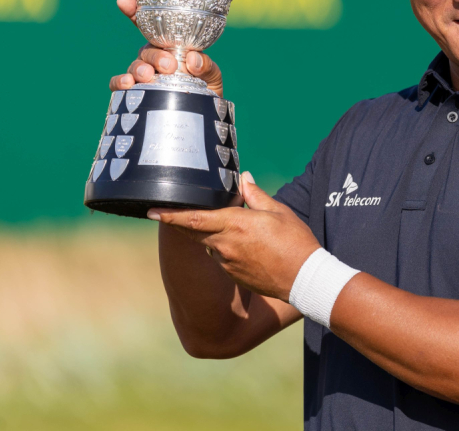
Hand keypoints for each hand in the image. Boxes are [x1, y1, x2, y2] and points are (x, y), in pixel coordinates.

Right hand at [108, 0, 223, 95]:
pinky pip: (119, 84)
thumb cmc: (206, 87)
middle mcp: (153, 58)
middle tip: (169, 66)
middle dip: (154, 56)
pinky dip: (119, 82)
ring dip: (138, 69)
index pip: (150, 27)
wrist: (203, 114)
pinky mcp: (135, 93)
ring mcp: (143, 74)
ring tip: (147, 76)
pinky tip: (127, 84)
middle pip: (146, 50)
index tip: (124, 1)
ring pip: (134, 66)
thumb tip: (193, 60)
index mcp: (169, 46)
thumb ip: (206, 65)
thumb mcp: (212, 73)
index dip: (135, 11)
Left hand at [147, 172, 320, 301]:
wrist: (306, 279)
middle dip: (183, 222)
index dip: (170, 215)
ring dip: (215, 234)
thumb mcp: (279, 211)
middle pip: (195, 231)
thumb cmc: (296, 242)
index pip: (194, 219)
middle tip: (175, 211)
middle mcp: (225, 245)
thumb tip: (244, 179)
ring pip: (211, 244)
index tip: (152, 211)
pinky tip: (249, 247)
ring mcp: (228, 263)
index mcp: (235, 224)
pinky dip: (227, 248)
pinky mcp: (234, 276)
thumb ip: (256, 195)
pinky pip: (223, 258)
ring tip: (239, 228)